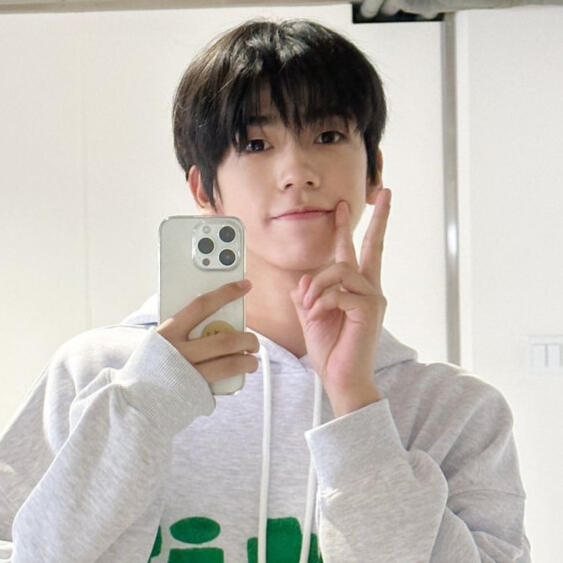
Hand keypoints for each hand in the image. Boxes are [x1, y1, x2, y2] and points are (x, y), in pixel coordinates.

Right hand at [157, 280, 259, 384]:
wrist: (133, 402)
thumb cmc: (153, 366)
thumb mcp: (161, 341)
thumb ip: (184, 330)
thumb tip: (219, 322)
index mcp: (168, 332)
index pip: (202, 304)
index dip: (226, 292)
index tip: (245, 285)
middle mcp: (178, 352)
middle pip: (224, 339)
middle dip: (247, 338)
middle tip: (253, 341)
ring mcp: (188, 373)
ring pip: (230, 363)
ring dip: (248, 361)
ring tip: (252, 360)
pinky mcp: (195, 392)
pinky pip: (224, 381)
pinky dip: (236, 376)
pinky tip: (239, 375)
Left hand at [289, 189, 391, 415]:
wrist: (340, 378)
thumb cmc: (331, 349)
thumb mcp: (312, 316)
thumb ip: (308, 295)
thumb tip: (303, 280)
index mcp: (355, 289)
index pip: (354, 252)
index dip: (348, 228)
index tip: (346, 206)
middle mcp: (369, 289)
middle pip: (373, 246)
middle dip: (379, 218)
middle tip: (386, 193)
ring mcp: (372, 298)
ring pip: (340, 269)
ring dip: (317, 286)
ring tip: (311, 306)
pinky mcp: (369, 310)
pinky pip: (338, 292)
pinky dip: (321, 303)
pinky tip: (317, 316)